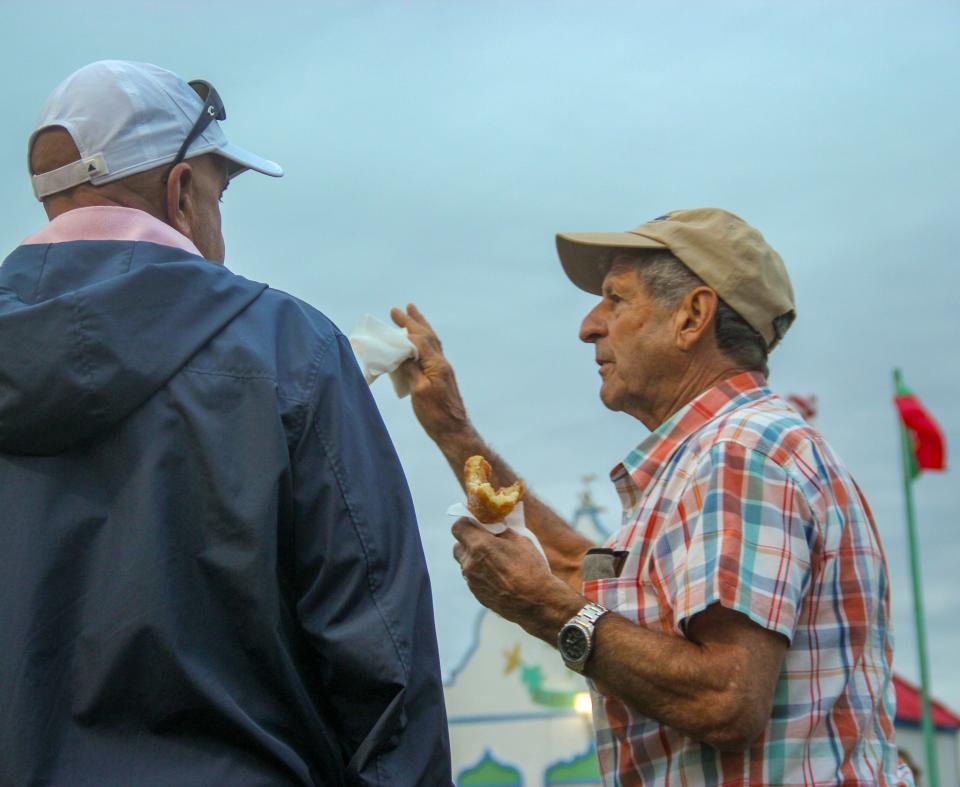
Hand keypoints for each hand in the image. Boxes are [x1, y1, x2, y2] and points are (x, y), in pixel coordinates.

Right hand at [390, 304, 469, 441]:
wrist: (453, 430)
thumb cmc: (435, 414)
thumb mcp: (418, 391)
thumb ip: (411, 369)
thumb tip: (402, 351)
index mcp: (437, 365)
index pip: (420, 340)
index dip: (406, 329)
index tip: (393, 318)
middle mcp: (442, 363)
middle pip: (428, 336)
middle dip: (414, 321)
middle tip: (401, 308)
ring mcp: (444, 369)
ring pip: (432, 342)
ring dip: (421, 328)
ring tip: (412, 315)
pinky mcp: (442, 377)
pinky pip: (432, 352)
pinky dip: (424, 342)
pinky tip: (419, 343)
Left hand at [451, 518, 584, 642]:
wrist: (537, 603)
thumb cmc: (532, 569)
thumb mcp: (520, 540)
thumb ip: (502, 530)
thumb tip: (494, 523)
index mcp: (480, 546)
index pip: (459, 527)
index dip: (467, 522)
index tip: (478, 523)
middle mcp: (470, 563)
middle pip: (458, 545)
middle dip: (469, 540)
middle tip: (486, 540)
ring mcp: (471, 580)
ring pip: (464, 562)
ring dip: (474, 557)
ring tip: (494, 558)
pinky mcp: (476, 593)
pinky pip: (472, 577)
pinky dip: (479, 571)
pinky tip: (497, 574)